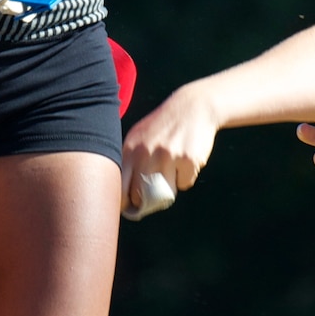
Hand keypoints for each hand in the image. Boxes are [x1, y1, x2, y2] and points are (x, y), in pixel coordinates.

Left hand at [120, 82, 221, 211]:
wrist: (193, 107)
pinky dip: (186, 177)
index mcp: (130, 149)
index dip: (125, 203)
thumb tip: (123, 197)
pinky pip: (185, 184)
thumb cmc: (163, 126)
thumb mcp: (139, 137)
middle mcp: (145, 153)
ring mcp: (167, 156)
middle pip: (141, 196)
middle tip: (154, 196)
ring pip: (164, 193)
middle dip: (147, 201)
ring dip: (169, 187)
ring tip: (173, 168)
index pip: (121, 187)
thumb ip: (129, 161)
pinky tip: (187, 159)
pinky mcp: (187, 160)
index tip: (131, 208)